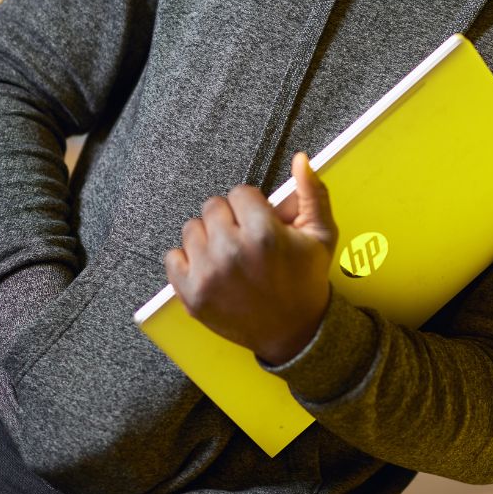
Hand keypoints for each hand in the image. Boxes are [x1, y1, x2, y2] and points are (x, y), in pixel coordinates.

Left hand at [164, 153, 337, 363]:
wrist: (293, 334)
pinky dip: (187, 261)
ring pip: (191, 229)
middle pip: (212, 206)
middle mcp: (232, 251)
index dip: (252, 206)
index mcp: (263, 233)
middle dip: (229, 218)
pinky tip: (210, 269)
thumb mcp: (320, 236)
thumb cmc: (306, 283)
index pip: (240, 192)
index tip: (260, 223)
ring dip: (208, 238)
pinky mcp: (191, 294)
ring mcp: (208, 274)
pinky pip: (172, 257)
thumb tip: (301, 160)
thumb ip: (311, 194)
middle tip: (244, 240)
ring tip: (229, 255)